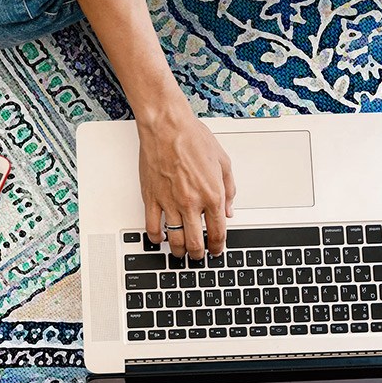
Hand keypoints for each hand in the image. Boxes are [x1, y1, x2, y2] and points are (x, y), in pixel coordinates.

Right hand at [137, 109, 235, 259]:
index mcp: (212, 195)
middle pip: (195, 243)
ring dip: (179, 250)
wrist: (167, 127)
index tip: (216, 250)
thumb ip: (229, 190)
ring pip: (174, 240)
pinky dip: (156, 238)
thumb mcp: (223, 162)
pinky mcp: (151, 198)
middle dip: (199, 254)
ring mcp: (169, 202)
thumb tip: (230, 210)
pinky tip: (160, 237)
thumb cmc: (193, 139)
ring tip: (181, 251)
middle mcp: (191, 202)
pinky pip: (152, 227)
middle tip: (199, 255)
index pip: (217, 233)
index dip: (217, 247)